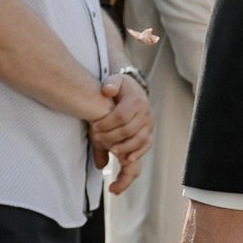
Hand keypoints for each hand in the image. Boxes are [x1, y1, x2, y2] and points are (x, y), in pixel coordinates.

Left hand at [91, 74, 152, 192]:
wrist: (135, 91)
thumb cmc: (120, 89)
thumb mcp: (115, 81)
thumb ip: (110, 84)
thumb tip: (106, 90)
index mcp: (137, 101)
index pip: (122, 115)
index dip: (107, 123)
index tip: (94, 127)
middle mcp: (146, 114)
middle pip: (129, 130)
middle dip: (112, 137)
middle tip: (97, 139)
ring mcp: (149, 125)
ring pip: (139, 140)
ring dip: (125, 148)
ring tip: (111, 151)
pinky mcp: (148, 134)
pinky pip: (146, 146)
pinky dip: (137, 154)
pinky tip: (127, 161)